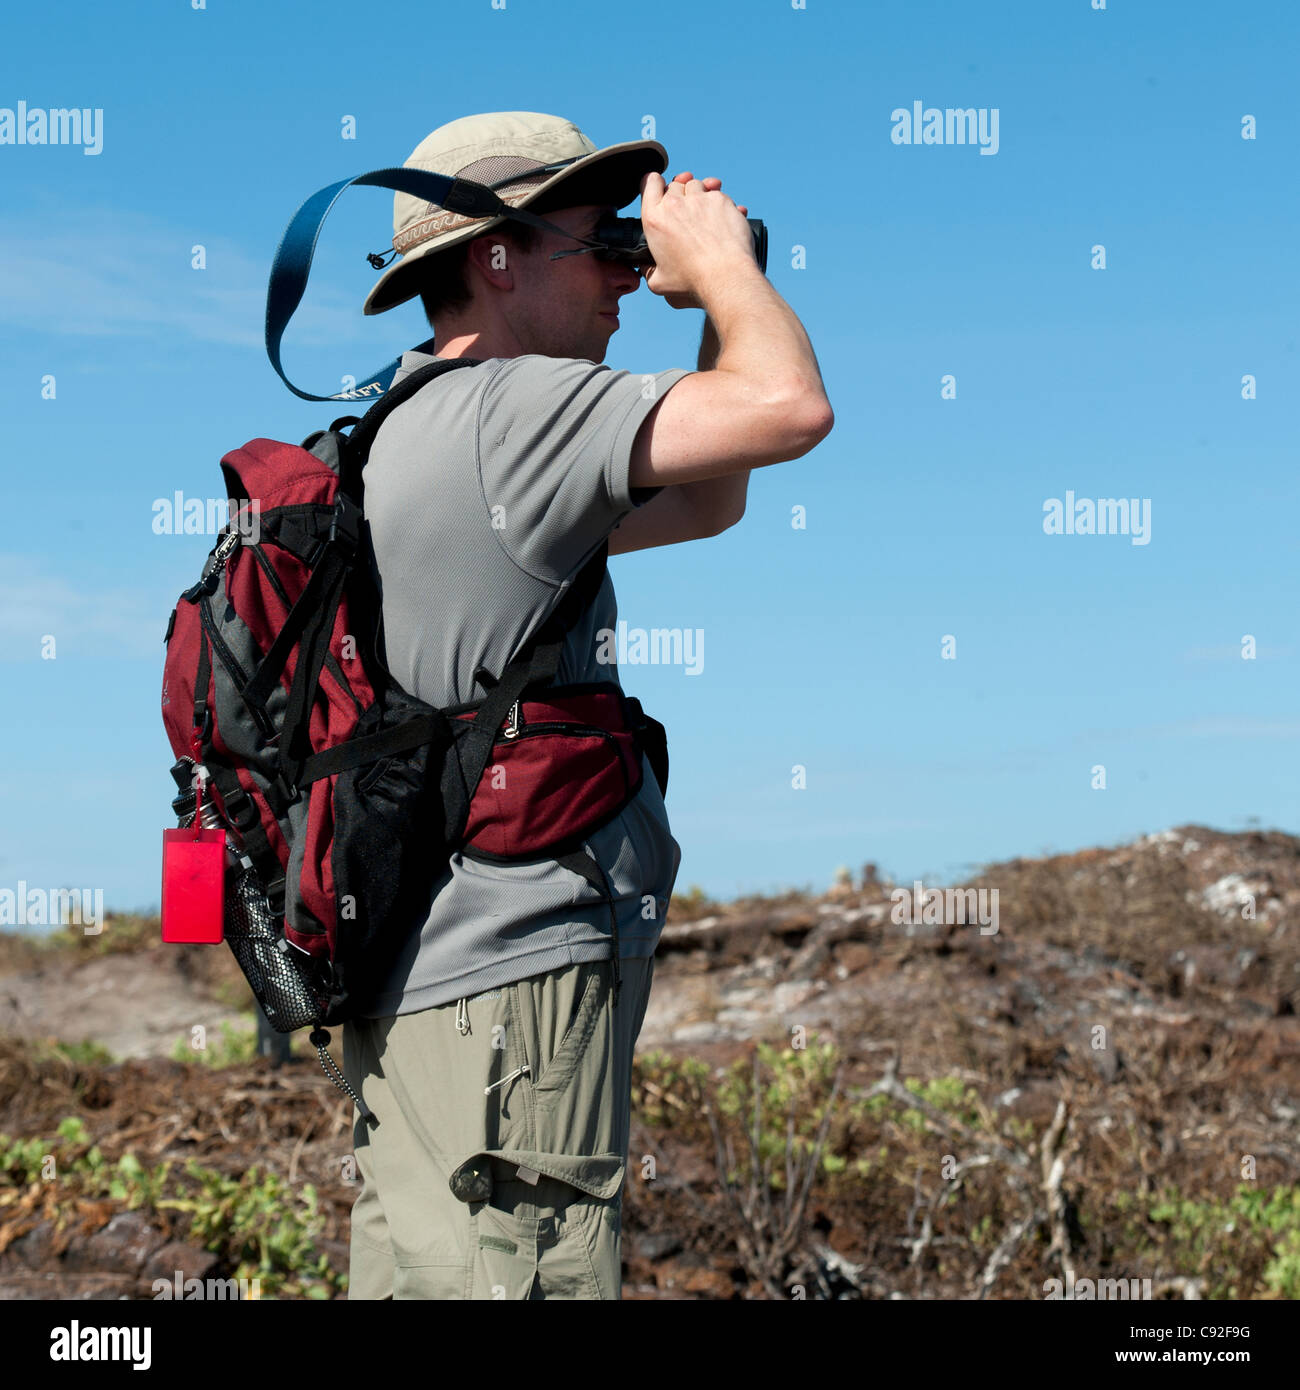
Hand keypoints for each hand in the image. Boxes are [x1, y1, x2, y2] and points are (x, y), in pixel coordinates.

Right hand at [641, 169, 753, 309]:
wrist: (725, 277)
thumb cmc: (692, 282)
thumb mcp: (658, 282)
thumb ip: (648, 271)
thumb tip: (646, 267)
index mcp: (654, 219)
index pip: (650, 182)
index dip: (656, 185)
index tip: (662, 193)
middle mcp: (674, 204)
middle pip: (675, 184)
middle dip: (680, 196)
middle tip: (687, 215)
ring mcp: (699, 199)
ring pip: (696, 185)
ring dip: (699, 197)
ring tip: (703, 217)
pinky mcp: (720, 200)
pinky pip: (718, 193)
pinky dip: (719, 203)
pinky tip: (721, 219)